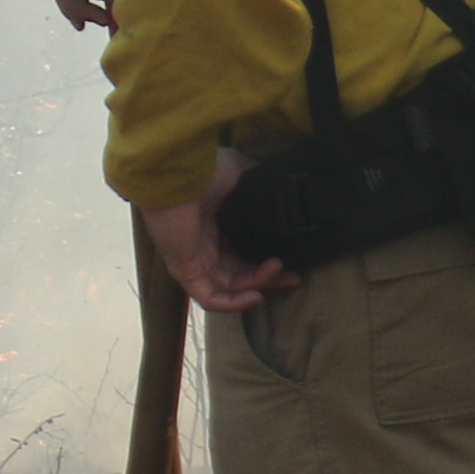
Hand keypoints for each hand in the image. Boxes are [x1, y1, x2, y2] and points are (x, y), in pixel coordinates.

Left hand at [142, 186, 295, 315]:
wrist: (180, 172)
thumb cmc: (203, 170)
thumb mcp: (238, 173)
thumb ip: (256, 179)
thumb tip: (278, 180)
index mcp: (215, 225)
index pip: (243, 254)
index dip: (266, 262)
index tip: (292, 262)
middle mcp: (204, 245)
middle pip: (239, 275)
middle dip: (268, 279)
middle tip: (295, 278)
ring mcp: (193, 259)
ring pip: (229, 287)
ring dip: (257, 285)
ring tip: (280, 272)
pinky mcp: (183, 269)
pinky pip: (208, 298)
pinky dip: (233, 304)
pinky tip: (256, 295)